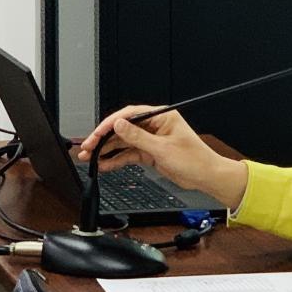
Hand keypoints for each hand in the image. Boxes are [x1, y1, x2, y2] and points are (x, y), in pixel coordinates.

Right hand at [75, 105, 247, 208]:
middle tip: (87, 147)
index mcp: (162, 116)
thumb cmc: (194, 159)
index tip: (96, 133)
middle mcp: (155, 126)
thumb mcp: (162, 148)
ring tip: (89, 157)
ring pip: (124, 142)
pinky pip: (129, 154)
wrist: (205, 176)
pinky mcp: (150, 153)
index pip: (130, 115)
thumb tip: (119, 125)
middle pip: (124, 128)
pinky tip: (104, 165)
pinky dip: (116, 160)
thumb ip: (138, 137)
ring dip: (106, 150)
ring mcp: (152, 140)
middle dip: (104, 138)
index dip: (110, 123)